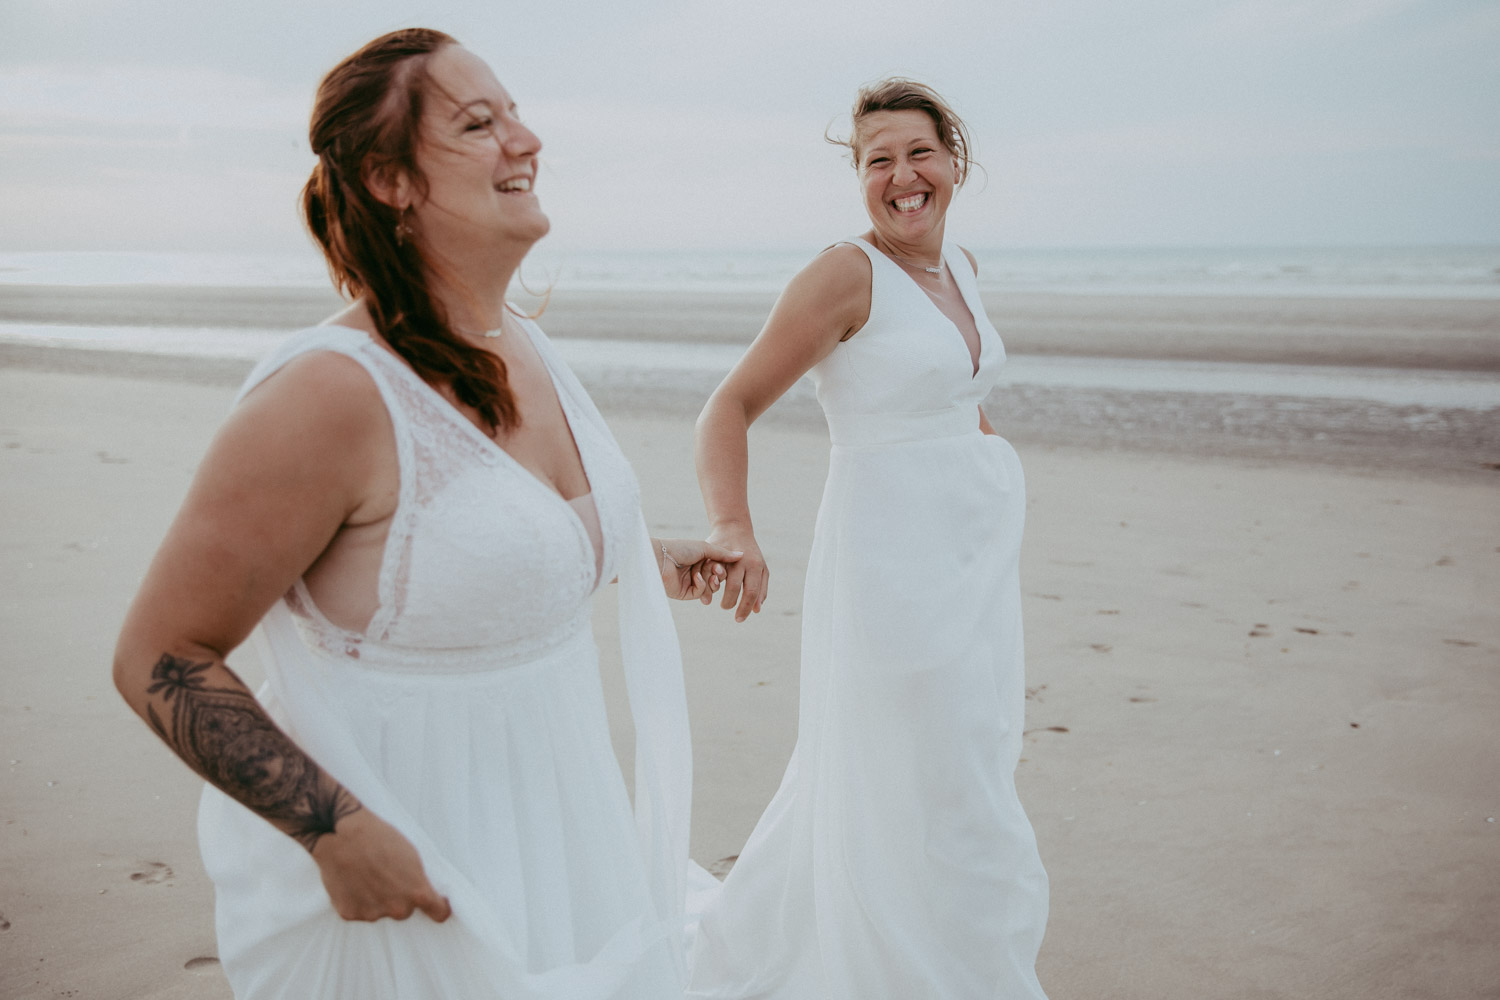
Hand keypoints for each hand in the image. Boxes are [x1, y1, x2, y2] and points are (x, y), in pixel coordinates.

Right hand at [310, 807, 451, 922]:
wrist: (343, 836)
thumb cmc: (380, 839)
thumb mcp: (412, 856)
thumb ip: (419, 880)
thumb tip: (425, 894)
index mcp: (418, 893)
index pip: (439, 913)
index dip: (438, 908)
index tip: (437, 905)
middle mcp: (397, 908)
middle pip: (404, 911)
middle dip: (399, 898)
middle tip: (387, 876)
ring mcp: (373, 914)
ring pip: (380, 911)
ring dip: (377, 899)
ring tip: (366, 874)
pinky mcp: (350, 914)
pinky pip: (360, 910)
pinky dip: (357, 900)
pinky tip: (353, 881)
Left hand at [657, 538, 742, 602]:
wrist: (661, 557)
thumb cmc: (680, 548)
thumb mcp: (705, 548)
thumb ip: (723, 554)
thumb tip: (741, 555)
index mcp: (700, 559)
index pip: (718, 567)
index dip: (722, 567)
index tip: (721, 563)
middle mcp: (696, 571)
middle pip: (716, 578)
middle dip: (719, 575)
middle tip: (717, 570)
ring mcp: (690, 583)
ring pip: (710, 588)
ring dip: (713, 583)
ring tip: (711, 577)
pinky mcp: (685, 593)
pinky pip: (700, 593)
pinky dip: (702, 586)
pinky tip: (697, 578)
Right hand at [707, 526, 766, 622]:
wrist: (735, 528)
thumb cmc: (750, 553)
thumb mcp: (761, 569)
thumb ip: (761, 589)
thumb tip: (756, 610)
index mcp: (755, 566)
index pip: (751, 592)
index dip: (745, 608)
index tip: (739, 619)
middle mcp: (741, 560)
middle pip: (734, 586)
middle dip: (729, 602)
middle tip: (726, 608)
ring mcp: (726, 554)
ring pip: (718, 577)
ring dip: (714, 592)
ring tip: (713, 600)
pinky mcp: (712, 550)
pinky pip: (706, 568)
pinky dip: (704, 580)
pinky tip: (704, 588)